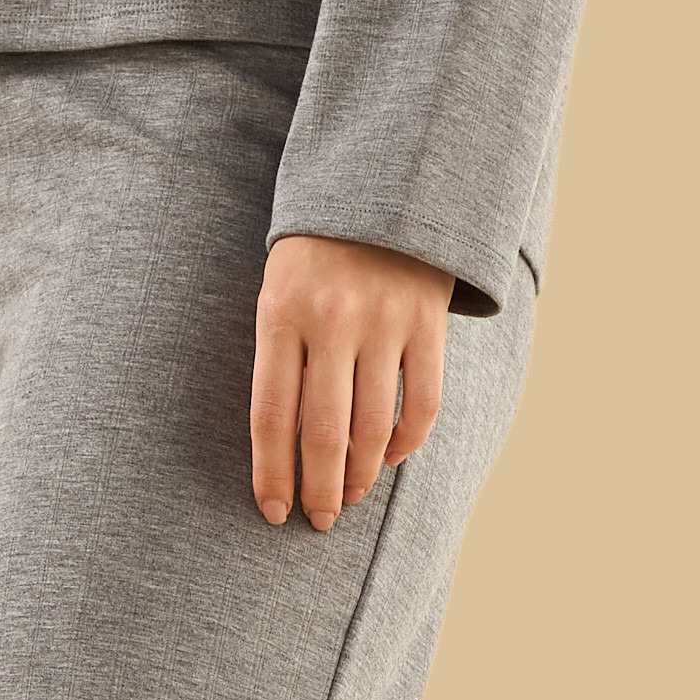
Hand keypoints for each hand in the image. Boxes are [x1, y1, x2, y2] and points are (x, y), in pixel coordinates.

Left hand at [250, 236, 456, 531]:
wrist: (384, 179)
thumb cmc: (316, 250)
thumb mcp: (279, 289)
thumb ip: (279, 357)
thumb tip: (284, 447)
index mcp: (281, 313)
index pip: (271, 416)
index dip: (272, 475)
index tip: (275, 512)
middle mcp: (332, 319)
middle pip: (323, 434)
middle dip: (320, 490)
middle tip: (319, 520)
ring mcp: (385, 320)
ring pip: (373, 428)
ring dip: (361, 476)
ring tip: (350, 496)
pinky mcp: (428, 321)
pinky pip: (421, 404)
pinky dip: (405, 443)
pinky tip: (388, 457)